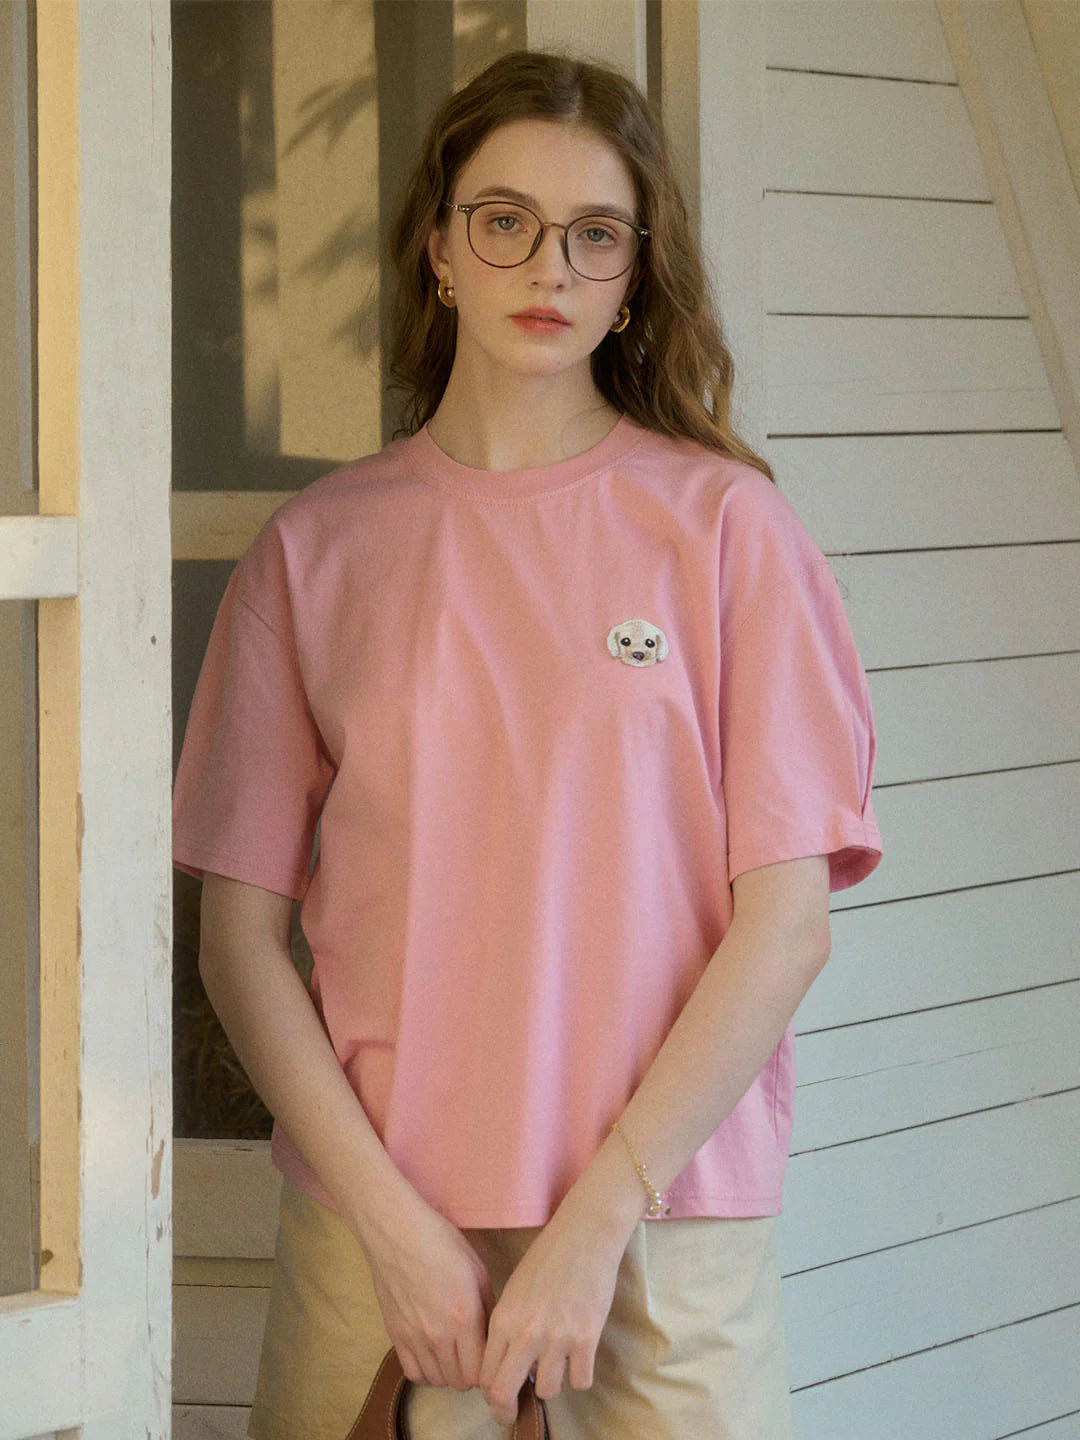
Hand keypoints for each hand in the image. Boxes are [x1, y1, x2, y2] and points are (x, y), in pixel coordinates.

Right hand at [355, 1186, 496, 1391]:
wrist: (397, 1233)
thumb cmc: (441, 1244)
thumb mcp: (478, 1271)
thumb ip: (489, 1309)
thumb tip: (494, 1337)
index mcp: (465, 1317)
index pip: (482, 1370)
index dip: (490, 1366)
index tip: (491, 1354)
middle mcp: (439, 1334)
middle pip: (461, 1381)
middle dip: (472, 1372)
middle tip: (473, 1353)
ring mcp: (414, 1338)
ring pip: (438, 1381)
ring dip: (450, 1372)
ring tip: (454, 1353)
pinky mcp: (395, 1336)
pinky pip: (414, 1373)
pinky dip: (426, 1371)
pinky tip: (432, 1354)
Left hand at [477, 1206, 627, 1426]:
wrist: (584, 1235)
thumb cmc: (547, 1257)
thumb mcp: (514, 1289)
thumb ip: (506, 1327)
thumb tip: (507, 1363)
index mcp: (503, 1319)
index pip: (485, 1375)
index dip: (489, 1393)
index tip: (498, 1397)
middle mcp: (526, 1333)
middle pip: (504, 1394)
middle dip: (506, 1410)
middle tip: (512, 1413)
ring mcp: (557, 1338)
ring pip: (547, 1391)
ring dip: (550, 1383)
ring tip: (555, 1365)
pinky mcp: (586, 1339)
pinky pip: (580, 1381)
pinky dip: (580, 1374)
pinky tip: (579, 1357)